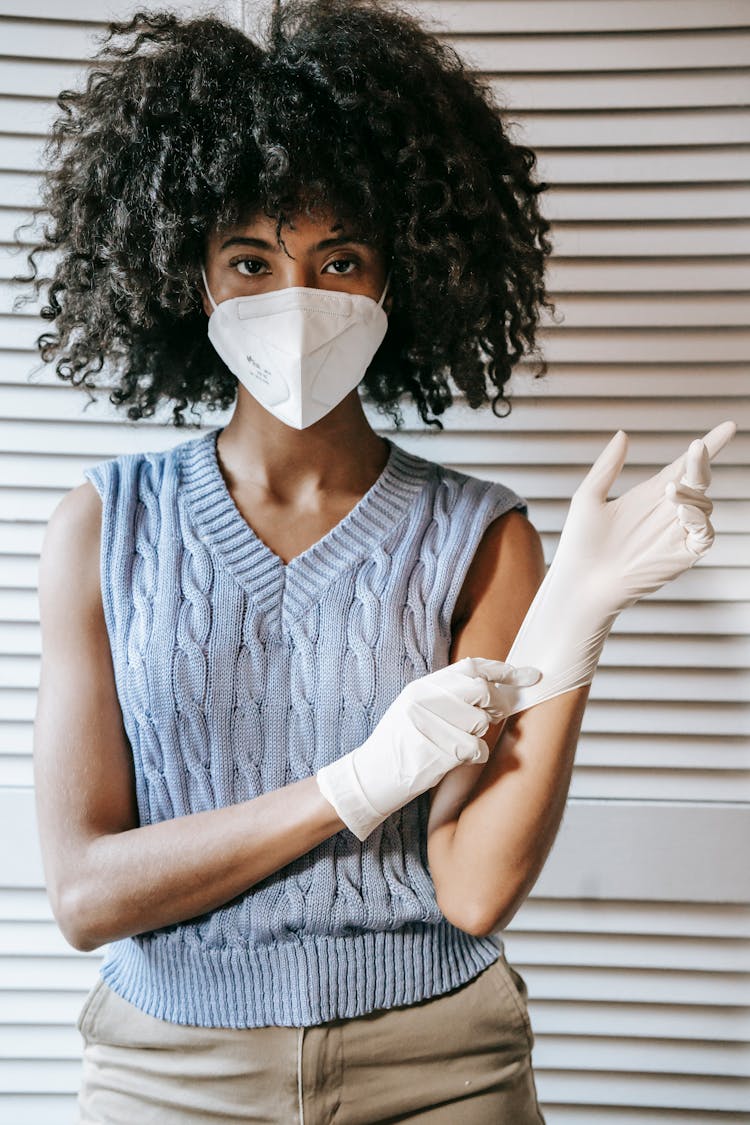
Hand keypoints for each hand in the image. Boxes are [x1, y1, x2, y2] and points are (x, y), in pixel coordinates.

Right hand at [315, 656, 540, 840]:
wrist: (369, 778)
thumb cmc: (399, 746)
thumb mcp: (415, 709)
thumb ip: (448, 696)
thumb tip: (492, 688)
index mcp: (421, 687)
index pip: (471, 668)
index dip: (504, 670)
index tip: (529, 674)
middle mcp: (423, 700)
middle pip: (482, 692)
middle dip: (496, 706)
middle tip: (494, 718)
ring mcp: (427, 726)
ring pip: (481, 723)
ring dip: (480, 736)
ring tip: (460, 744)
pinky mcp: (434, 752)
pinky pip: (475, 749)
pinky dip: (475, 756)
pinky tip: (457, 760)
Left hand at [558, 419, 736, 617]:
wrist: (580, 582)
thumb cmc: (579, 544)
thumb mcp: (589, 497)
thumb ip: (607, 466)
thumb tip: (623, 434)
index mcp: (648, 495)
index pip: (684, 466)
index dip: (707, 447)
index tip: (728, 427)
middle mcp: (667, 512)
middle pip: (699, 480)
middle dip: (703, 462)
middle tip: (697, 449)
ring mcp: (676, 534)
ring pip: (705, 504)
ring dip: (692, 492)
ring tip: (670, 492)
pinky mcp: (682, 556)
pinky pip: (705, 535)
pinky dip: (700, 521)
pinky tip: (683, 513)